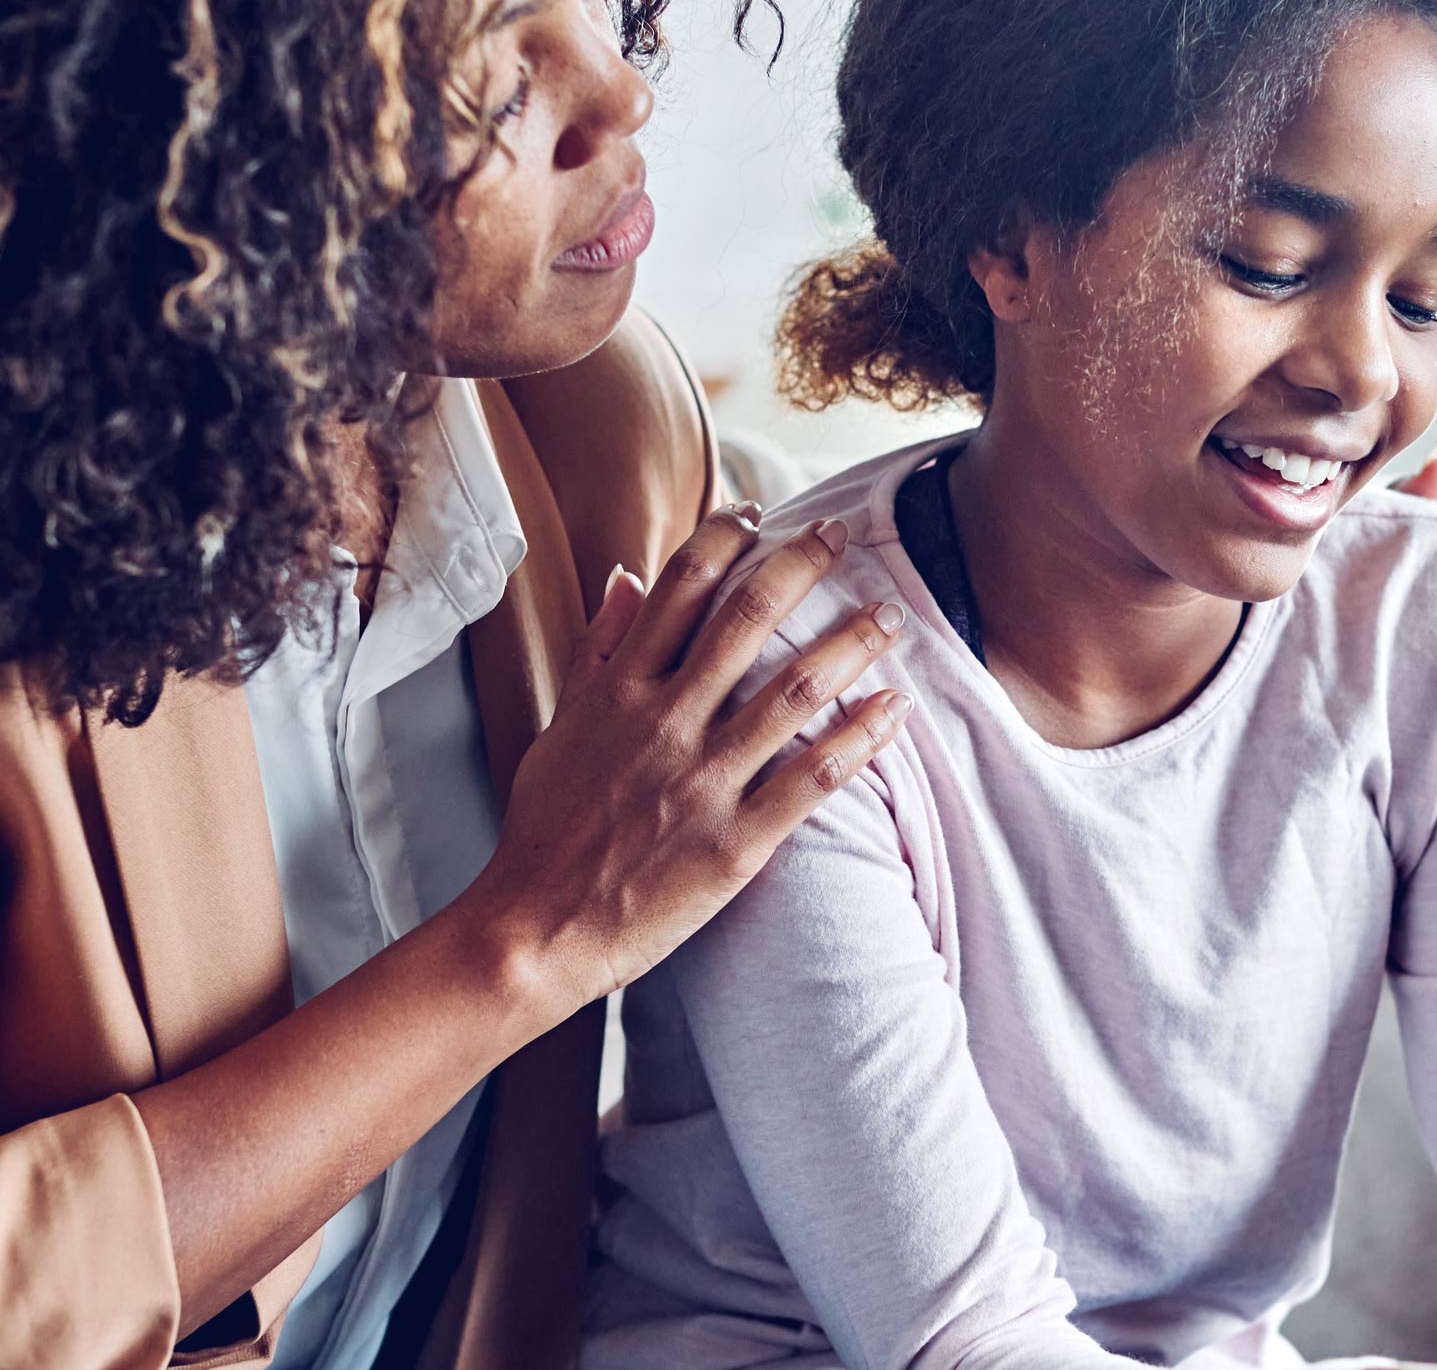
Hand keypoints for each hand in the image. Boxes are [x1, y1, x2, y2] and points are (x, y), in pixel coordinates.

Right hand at [457, 501, 911, 1009]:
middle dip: (803, 565)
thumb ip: (598, 649)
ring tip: (891, 615)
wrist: (532, 934)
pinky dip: (860, 738)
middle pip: (746, 619)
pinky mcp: (734, 842)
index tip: (759, 511)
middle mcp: (664, 723)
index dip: (724, 538)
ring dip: (851, 644)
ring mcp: (703, 781)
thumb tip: (624, 574)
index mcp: (619, 692)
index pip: (678, 588)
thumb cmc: (546, 831)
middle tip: (844, 533)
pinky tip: (895, 708)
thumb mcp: (559, 726)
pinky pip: (812, 778)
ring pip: (794, 692)